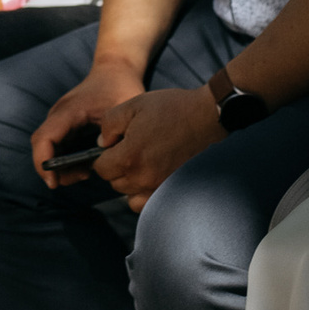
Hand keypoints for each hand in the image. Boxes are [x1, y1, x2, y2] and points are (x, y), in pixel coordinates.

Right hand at [30, 57, 147, 185]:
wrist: (116, 68)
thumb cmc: (121, 85)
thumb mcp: (125, 107)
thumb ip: (118, 131)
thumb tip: (109, 156)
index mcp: (69, 110)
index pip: (44, 139)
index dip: (44, 162)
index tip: (53, 182)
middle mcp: (59, 115)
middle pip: (41, 147)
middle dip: (52, 169)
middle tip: (80, 177)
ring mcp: (60, 120)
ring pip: (47, 149)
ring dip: (60, 167)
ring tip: (86, 173)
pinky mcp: (66, 125)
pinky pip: (57, 147)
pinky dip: (65, 161)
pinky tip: (85, 167)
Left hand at [91, 85, 224, 210]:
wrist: (207, 116)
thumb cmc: (172, 109)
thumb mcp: (133, 106)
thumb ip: (109, 124)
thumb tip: (101, 144)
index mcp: (130, 156)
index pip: (101, 169)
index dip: (102, 157)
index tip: (113, 146)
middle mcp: (143, 177)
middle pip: (114, 184)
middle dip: (116, 168)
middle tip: (129, 150)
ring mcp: (160, 186)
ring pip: (129, 196)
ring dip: (130, 183)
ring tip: (140, 164)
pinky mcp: (174, 190)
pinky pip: (149, 203)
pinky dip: (144, 194)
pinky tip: (151, 176)